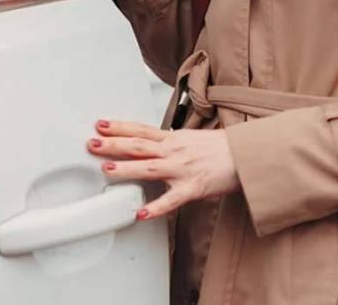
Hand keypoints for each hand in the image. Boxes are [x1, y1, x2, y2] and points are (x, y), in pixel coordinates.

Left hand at [87, 120, 238, 219]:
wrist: (246, 156)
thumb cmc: (221, 149)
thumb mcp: (191, 139)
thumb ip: (170, 143)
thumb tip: (152, 145)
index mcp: (173, 139)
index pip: (140, 130)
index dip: (118, 126)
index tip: (100, 124)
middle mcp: (174, 151)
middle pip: (138, 145)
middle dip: (113, 144)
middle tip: (91, 143)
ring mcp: (182, 169)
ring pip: (149, 168)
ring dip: (126, 168)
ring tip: (106, 170)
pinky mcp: (193, 188)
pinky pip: (171, 200)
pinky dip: (156, 208)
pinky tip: (142, 213)